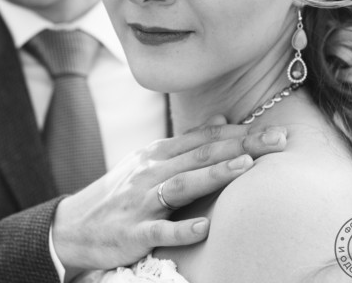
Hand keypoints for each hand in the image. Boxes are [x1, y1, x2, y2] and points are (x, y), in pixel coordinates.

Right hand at [52, 116, 286, 277]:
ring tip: (246, 167)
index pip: (202, 138)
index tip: (273, 129)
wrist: (73, 226)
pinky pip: (159, 230)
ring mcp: (140, 202)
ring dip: (214, 175)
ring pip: (181, 184)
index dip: (239, 133)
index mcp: (155, 154)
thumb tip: (221, 120)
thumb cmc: (117, 194)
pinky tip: (205, 227)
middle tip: (278, 139)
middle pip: (199, 155)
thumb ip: (184, 143)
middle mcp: (149, 172)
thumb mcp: (146, 161)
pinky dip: (181, 228)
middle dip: (241, 146)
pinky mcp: (132, 232)